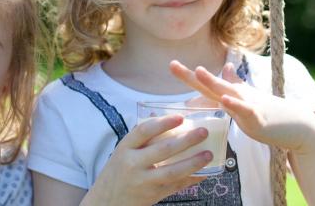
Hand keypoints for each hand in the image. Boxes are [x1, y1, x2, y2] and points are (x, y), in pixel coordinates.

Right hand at [83, 115, 211, 205]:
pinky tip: (203, 172)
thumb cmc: (117, 172)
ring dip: (193, 162)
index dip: (163, 123)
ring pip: (172, 171)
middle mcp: (133, 164)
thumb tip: (158, 116)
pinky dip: (191, 179)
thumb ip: (139, 137)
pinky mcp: (153, 195)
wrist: (106, 200)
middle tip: (203, 132)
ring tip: (208, 154)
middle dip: (186, 140)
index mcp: (125, 148)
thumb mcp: (122, 152)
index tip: (180, 117)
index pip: (144, 131)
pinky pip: (176, 186)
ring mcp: (143, 181)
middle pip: (163, 149)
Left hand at [169, 60, 314, 154]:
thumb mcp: (249, 97)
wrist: (299, 126)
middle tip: (171, 65)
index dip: (188, 76)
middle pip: (210, 84)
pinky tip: (225, 100)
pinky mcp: (259, 118)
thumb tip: (225, 67)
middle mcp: (237, 96)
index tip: (171, 65)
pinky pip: (246, 110)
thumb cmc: (272, 112)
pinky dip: (235, 105)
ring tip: (198, 71)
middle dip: (190, 76)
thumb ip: (235, 84)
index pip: (205, 84)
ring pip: (227, 92)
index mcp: (232, 94)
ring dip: (212, 81)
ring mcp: (247, 105)